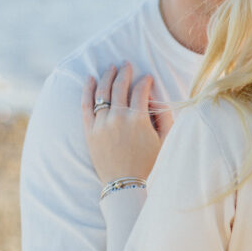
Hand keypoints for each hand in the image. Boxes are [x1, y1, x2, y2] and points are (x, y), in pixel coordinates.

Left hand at [81, 63, 173, 183]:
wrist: (124, 185)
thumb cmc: (148, 165)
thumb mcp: (164, 142)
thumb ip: (165, 118)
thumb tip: (158, 99)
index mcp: (138, 119)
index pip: (140, 90)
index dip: (145, 81)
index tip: (147, 79)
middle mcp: (118, 118)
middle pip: (120, 86)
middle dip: (124, 72)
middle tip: (127, 65)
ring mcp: (102, 124)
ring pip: (102, 92)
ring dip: (107, 76)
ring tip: (111, 67)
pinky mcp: (90, 131)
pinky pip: (86, 105)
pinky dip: (87, 90)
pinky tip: (90, 79)